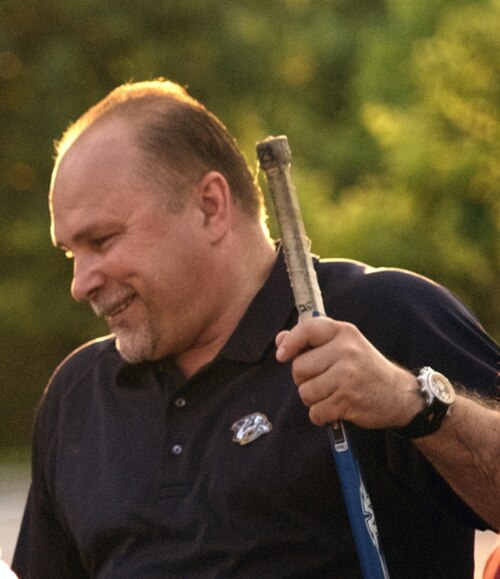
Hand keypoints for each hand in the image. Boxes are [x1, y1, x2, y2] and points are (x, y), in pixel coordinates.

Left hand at [275, 317, 422, 428]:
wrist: (399, 394)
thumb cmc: (364, 368)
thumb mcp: (344, 346)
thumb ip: (311, 341)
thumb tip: (280, 340)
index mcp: (344, 332)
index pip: (307, 329)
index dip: (290, 343)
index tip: (281, 355)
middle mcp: (346, 351)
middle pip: (299, 368)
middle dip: (304, 379)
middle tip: (324, 380)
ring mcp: (347, 376)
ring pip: (305, 392)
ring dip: (313, 399)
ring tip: (332, 394)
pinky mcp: (348, 400)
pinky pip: (315, 412)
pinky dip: (321, 415)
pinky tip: (336, 408)